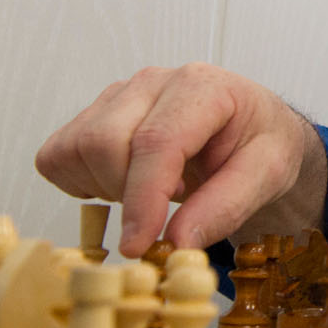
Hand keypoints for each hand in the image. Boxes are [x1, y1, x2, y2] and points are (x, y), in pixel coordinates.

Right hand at [35, 63, 325, 256]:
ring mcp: (120, 94)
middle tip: (168, 205)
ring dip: (106, 187)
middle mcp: (154, 81)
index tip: (139, 245)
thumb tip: (177, 242)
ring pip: (77, 149)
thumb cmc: (260, 144)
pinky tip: (126, 181)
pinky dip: (82, 181)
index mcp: (203, 87)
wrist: (253, 128)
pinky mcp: (95, 113)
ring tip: (154, 189)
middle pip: (104, 143)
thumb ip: (227, 206)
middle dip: (127, 194)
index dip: (142, 199)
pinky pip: (58, 155)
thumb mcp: (269, 174)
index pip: (156, 142)